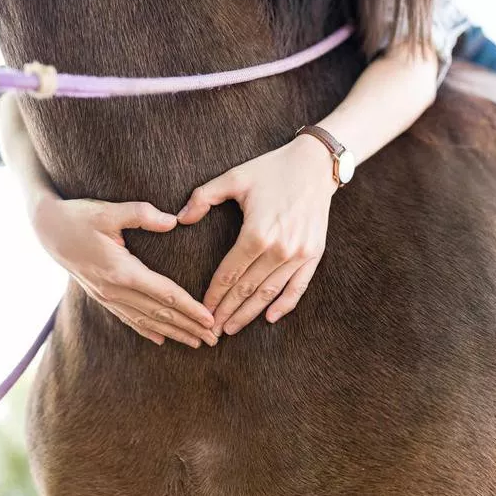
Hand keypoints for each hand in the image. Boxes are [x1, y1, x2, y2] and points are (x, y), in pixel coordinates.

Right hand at [31, 195, 216, 346]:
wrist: (46, 228)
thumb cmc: (80, 215)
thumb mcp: (109, 210)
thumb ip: (142, 214)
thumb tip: (173, 221)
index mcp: (122, 271)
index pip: (165, 294)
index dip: (190, 308)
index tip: (210, 320)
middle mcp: (115, 290)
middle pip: (160, 314)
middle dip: (189, 327)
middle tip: (213, 339)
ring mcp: (107, 296)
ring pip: (146, 321)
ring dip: (174, 333)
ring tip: (196, 342)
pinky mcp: (101, 295)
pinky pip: (128, 318)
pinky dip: (147, 330)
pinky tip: (162, 339)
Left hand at [177, 135, 335, 335]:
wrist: (315, 165)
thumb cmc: (271, 169)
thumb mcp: (234, 177)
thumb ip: (203, 197)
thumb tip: (180, 219)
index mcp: (256, 233)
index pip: (229, 273)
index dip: (213, 294)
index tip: (201, 309)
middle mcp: (279, 249)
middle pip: (247, 289)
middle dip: (227, 311)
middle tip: (211, 330)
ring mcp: (299, 254)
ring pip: (269, 292)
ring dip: (250, 313)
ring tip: (232, 328)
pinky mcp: (314, 254)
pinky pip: (298, 287)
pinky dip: (284, 305)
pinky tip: (269, 318)